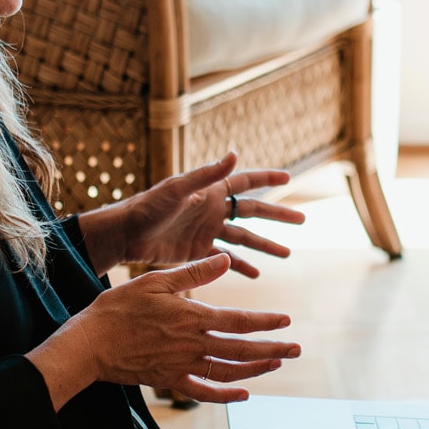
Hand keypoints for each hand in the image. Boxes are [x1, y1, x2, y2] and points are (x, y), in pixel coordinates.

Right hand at [26, 253, 299, 404]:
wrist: (90, 343)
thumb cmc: (119, 308)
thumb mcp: (156, 281)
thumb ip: (194, 273)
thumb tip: (225, 260)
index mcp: (193, 317)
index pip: (239, 321)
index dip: (266, 322)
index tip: (286, 321)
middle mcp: (193, 344)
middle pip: (242, 349)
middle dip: (273, 349)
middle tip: (296, 349)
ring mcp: (183, 366)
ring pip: (229, 371)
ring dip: (256, 369)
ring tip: (276, 364)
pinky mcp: (169, 381)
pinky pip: (204, 392)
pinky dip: (226, 395)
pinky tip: (244, 395)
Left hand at [118, 152, 304, 279]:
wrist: (126, 234)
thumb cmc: (148, 207)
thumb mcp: (178, 189)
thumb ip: (207, 174)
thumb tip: (234, 153)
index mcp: (211, 191)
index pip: (245, 181)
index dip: (267, 178)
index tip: (289, 177)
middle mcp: (213, 210)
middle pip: (252, 212)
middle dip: (277, 215)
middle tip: (303, 220)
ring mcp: (207, 232)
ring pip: (244, 239)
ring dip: (265, 245)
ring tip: (287, 253)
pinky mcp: (197, 252)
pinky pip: (225, 260)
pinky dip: (241, 266)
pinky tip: (257, 275)